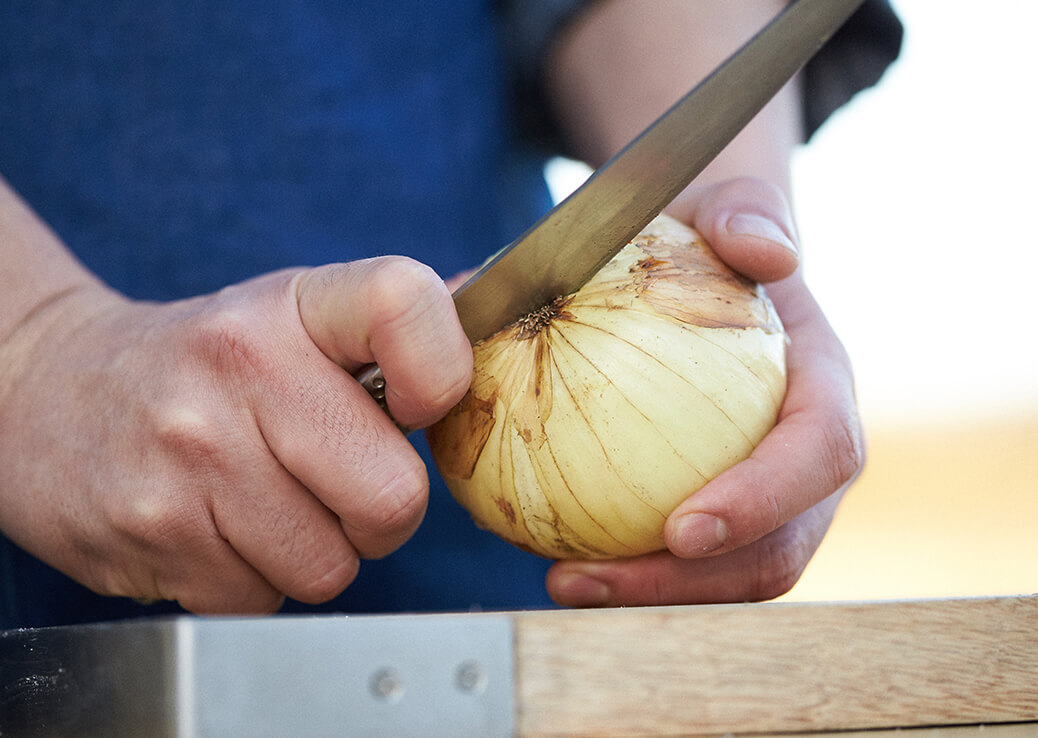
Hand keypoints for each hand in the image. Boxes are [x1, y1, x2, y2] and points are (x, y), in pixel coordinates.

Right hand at [0, 258, 471, 612]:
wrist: (39, 390)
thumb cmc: (196, 360)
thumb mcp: (284, 313)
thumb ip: (386, 324)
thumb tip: (488, 306)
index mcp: (288, 306)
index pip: (406, 303)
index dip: (445, 372)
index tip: (424, 403)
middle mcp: (239, 369)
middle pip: (394, 497)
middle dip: (379, 513)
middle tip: (336, 484)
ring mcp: (190, 457)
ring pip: (329, 568)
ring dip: (311, 552)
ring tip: (260, 501)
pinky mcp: (150, 533)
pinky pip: (260, 601)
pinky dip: (249, 580)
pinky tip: (213, 527)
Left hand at [547, 177, 864, 605]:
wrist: (706, 272)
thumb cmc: (708, 241)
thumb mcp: (722, 209)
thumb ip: (747, 214)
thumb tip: (769, 252)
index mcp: (824, 389)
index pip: (820, 457)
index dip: (764, 502)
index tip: (682, 528)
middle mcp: (805, 461)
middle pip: (775, 550)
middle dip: (690, 583)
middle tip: (584, 578)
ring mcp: (763, 497)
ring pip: (723, 573)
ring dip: (645, 591)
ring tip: (560, 580)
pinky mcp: (712, 510)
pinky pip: (673, 556)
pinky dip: (622, 567)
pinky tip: (551, 554)